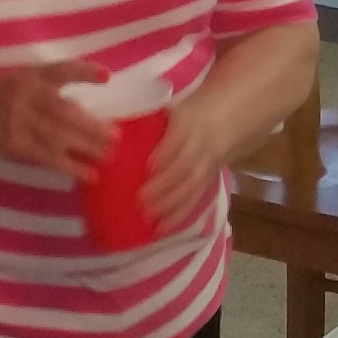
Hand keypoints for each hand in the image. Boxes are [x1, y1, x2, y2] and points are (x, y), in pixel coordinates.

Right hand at [0, 59, 109, 171]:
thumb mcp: (19, 80)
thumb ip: (47, 88)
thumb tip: (85, 108)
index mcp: (29, 77)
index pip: (61, 71)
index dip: (84, 71)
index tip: (107, 76)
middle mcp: (26, 97)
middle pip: (66, 112)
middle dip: (93, 125)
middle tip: (116, 135)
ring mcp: (20, 122)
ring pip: (60, 136)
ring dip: (87, 147)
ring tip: (110, 155)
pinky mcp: (16, 146)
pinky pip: (48, 158)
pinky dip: (71, 167)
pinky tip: (89, 175)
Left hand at [132, 110, 231, 239]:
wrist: (227, 120)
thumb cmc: (187, 114)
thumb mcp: (171, 109)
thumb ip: (148, 121)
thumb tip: (109, 134)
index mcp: (188, 123)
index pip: (178, 140)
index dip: (165, 154)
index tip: (147, 168)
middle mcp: (200, 146)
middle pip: (184, 168)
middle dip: (163, 187)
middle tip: (140, 201)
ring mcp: (207, 166)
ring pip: (191, 187)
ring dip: (170, 205)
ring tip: (149, 218)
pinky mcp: (208, 182)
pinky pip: (195, 200)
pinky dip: (179, 216)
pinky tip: (163, 228)